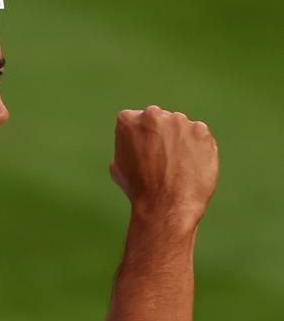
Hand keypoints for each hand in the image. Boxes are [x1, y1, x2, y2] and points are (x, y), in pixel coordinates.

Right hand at [110, 105, 217, 228]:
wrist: (166, 205)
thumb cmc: (139, 190)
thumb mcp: (119, 168)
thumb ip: (124, 147)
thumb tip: (131, 146)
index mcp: (129, 120)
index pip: (134, 120)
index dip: (139, 139)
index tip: (142, 154)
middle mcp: (153, 115)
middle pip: (159, 120)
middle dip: (160, 136)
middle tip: (161, 161)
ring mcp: (180, 121)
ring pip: (180, 127)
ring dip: (179, 141)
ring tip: (177, 167)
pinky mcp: (201, 131)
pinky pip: (199, 136)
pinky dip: (197, 149)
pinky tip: (190, 167)